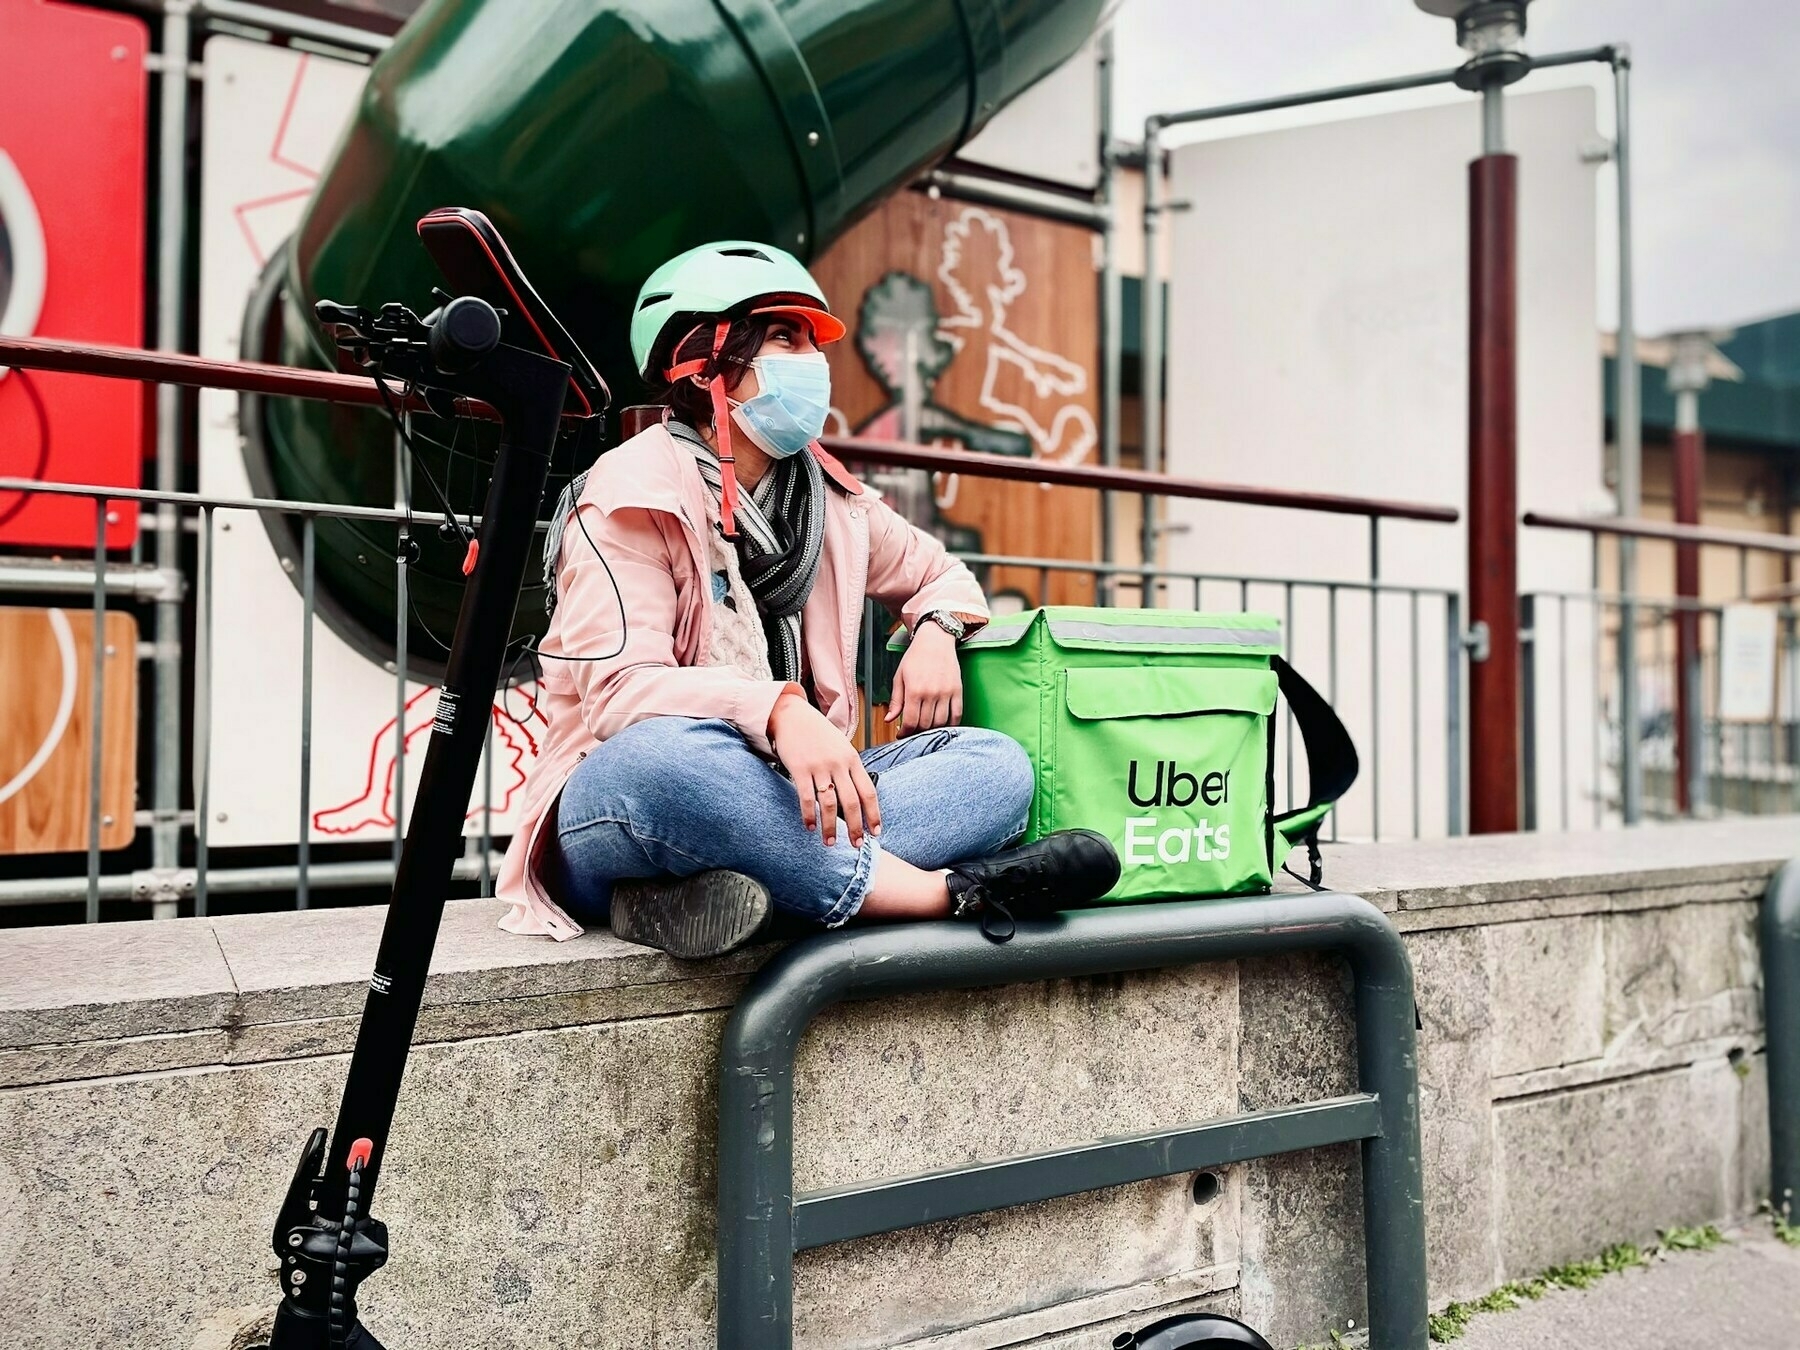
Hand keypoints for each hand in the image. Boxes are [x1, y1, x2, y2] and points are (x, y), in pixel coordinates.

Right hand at [769, 693, 880, 847]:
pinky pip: (806, 797)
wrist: (792, 715)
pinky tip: (810, 826)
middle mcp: (839, 764)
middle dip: (855, 827)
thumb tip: (858, 797)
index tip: (876, 832)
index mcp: (853, 759)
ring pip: (829, 803)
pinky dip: (809, 815)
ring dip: (831, 826)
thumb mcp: (841, 747)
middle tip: (856, 845)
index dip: (874, 814)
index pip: (869, 791)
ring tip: (829, 842)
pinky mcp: (800, 768)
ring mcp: (819, 766)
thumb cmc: (818, 733)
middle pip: (852, 802)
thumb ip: (850, 769)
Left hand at [886, 622, 962, 736]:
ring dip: (932, 730)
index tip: (902, 735)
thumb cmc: (915, 657)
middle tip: (913, 732)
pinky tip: (943, 725)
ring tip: (926, 729)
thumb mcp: (899, 677)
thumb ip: (895, 700)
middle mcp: (931, 693)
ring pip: (940, 722)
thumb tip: (889, 719)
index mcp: (914, 690)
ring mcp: (946, 693)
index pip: (910, 722)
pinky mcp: (958, 690)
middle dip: (917, 732)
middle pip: (925, 725)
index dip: (905, 733)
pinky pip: (957, 715)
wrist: (935, 640)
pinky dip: (951, 724)